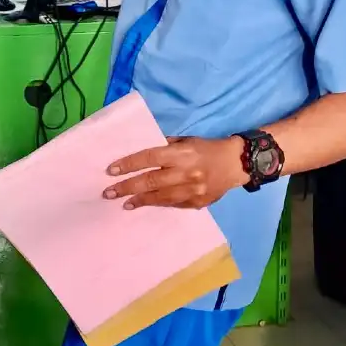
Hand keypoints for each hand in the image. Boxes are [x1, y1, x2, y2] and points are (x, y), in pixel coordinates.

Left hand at [103, 136, 247, 209]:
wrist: (236, 164)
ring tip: (123, 202)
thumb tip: (141, 155)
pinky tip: (144, 205)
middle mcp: (185, 173)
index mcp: (181, 154)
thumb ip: (164, 147)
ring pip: (160, 197)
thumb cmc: (206, 148)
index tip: (111, 170)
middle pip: (151, 181)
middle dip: (127, 187)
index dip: (129, 164)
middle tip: (108, 192)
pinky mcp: (197, 203)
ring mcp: (192, 190)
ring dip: (139, 200)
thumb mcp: (185, 141)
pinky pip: (173, 205)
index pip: (149, 158)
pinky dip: (157, 204)